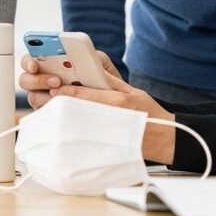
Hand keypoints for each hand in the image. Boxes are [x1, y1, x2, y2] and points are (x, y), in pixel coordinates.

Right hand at [18, 49, 122, 109]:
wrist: (115, 104)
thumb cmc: (105, 82)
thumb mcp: (101, 65)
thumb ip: (91, 56)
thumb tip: (83, 55)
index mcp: (51, 65)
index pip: (31, 60)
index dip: (28, 61)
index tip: (34, 65)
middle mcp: (45, 81)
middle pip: (26, 79)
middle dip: (37, 80)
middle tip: (56, 81)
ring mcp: (46, 98)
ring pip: (33, 97)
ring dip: (46, 96)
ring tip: (65, 95)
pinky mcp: (51, 113)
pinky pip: (44, 113)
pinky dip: (53, 110)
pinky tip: (66, 108)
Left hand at [35, 62, 173, 162]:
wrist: (164, 139)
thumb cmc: (150, 114)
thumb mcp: (131, 91)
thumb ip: (110, 81)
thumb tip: (92, 70)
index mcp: (115, 101)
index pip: (80, 94)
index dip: (64, 90)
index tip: (55, 88)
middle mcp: (108, 117)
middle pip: (73, 110)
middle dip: (59, 104)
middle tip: (51, 99)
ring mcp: (105, 132)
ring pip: (74, 124)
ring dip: (62, 117)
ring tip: (57, 112)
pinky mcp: (104, 145)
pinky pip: (82, 136)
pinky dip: (72, 129)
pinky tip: (69, 125)